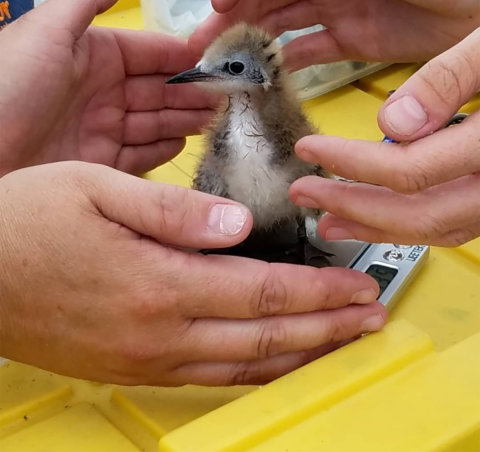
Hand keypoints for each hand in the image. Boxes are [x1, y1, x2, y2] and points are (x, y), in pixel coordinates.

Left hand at [0, 0, 217, 175]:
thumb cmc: (6, 86)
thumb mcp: (47, 32)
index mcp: (93, 54)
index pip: (150, 52)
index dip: (184, 56)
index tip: (217, 60)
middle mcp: (101, 90)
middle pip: (159, 89)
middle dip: (193, 91)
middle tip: (229, 96)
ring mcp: (101, 128)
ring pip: (155, 121)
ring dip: (186, 118)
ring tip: (218, 118)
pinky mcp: (98, 163)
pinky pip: (140, 154)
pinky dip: (164, 149)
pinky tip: (186, 142)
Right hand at [0, 162, 385, 385]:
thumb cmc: (27, 220)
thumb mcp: (97, 189)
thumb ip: (174, 208)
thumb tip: (238, 221)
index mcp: (157, 282)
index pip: (263, 293)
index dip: (319, 291)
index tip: (357, 286)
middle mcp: (155, 331)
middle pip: (265, 338)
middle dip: (327, 328)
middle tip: (368, 319)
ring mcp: (142, 358)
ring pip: (242, 368)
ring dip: (299, 355)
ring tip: (338, 343)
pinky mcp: (127, 367)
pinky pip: (207, 379)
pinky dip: (252, 372)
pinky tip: (270, 361)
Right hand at [190, 0, 479, 70]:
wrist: (477, 2)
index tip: (218, 6)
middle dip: (232, 17)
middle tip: (206, 47)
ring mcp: (331, 9)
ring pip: (279, 24)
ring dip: (251, 42)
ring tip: (225, 66)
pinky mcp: (346, 41)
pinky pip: (305, 51)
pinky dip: (283, 63)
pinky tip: (263, 76)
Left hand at [290, 27, 479, 246]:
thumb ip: (451, 77)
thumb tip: (394, 121)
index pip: (409, 171)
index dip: (351, 164)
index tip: (310, 147)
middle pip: (418, 215)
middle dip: (352, 207)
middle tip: (304, 195)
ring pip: (436, 228)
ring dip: (376, 226)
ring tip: (328, 219)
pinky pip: (452, 220)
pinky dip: (408, 221)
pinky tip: (378, 212)